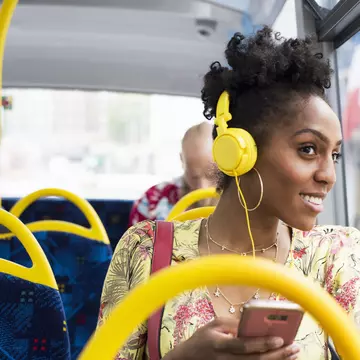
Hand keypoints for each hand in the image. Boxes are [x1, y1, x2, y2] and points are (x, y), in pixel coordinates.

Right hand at [164, 317, 299, 359]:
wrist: (188, 359)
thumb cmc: (202, 339)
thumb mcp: (213, 325)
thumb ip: (232, 323)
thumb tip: (253, 323)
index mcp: (220, 345)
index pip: (244, 346)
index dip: (262, 343)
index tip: (279, 339)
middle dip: (277, 355)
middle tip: (294, 347)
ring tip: (292, 354)